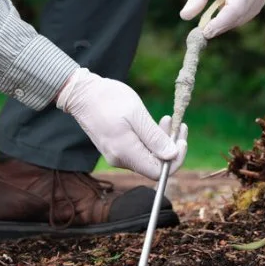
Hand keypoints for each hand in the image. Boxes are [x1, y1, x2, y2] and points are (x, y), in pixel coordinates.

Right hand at [56, 68, 187, 179]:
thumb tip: (172, 156)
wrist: (82, 93)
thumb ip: (154, 137)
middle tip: (177, 123)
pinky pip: (139, 150)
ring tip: (168, 119)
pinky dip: (150, 139)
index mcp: (126, 153)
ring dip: (161, 140)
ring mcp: (117, 155)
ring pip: (148, 156)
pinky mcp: (116, 148)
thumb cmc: (108, 99)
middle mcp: (120, 159)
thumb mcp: (136, 114)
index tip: (182, 140)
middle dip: (170, 146)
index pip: (158, 172)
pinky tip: (154, 123)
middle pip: (154, 165)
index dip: (175, 159)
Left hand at [180, 0, 264, 37]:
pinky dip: (232, 16)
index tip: (205, 32)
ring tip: (212, 9)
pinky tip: (222, 7)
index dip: (220, 22)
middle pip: (239, 15)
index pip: (235, 7)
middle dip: (220, 25)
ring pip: (243, 17)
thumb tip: (185, 17)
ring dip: (226, 20)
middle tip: (202, 30)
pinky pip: (246, 14)